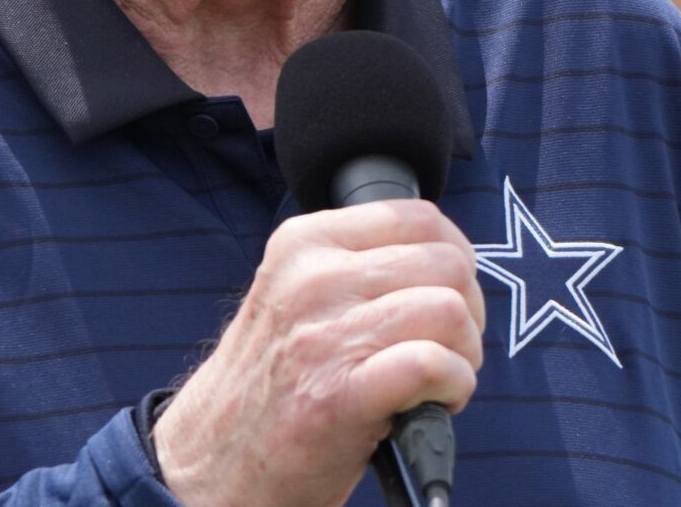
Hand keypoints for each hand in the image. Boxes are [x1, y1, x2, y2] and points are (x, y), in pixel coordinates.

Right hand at [151, 199, 485, 506]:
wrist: (213, 463)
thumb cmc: (273, 383)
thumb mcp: (298, 295)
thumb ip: (358, 265)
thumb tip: (449, 257)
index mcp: (303, 242)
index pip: (419, 217)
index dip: (455, 259)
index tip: (445, 297)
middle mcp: (312, 278)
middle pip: (447, 264)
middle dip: (467, 312)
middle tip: (446, 349)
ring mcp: (323, 335)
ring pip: (449, 310)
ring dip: (464, 353)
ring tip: (436, 379)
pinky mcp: (339, 396)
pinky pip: (433, 363)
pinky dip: (453, 387)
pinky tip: (431, 404)